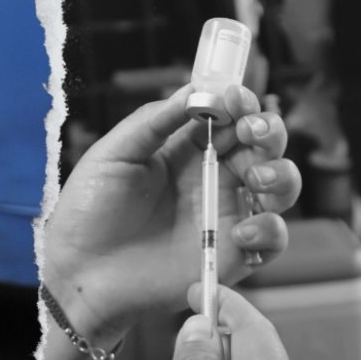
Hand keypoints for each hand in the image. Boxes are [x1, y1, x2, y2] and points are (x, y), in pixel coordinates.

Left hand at [44, 84, 299, 342]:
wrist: (80, 271)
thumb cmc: (88, 211)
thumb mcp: (113, 155)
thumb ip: (154, 121)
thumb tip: (196, 89)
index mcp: (185, 151)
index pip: (228, 117)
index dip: (239, 103)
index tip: (233, 96)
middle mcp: (212, 178)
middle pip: (263, 146)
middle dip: (268, 131)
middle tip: (251, 131)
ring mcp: (225, 215)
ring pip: (281, 187)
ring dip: (281, 174)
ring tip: (257, 178)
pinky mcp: (232, 254)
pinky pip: (272, 238)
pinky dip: (268, 229)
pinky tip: (240, 230)